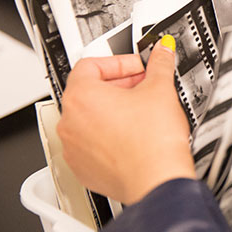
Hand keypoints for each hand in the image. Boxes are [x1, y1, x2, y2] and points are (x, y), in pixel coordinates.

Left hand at [57, 36, 194, 204]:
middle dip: (119, 85)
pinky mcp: (83, 168)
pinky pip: (92, 144)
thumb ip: (159, 64)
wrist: (158, 180)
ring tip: (141, 113)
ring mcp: (74, 147)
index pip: (91, 65)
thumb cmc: (153, 142)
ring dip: (114, 111)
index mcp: (82, 97)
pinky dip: (110, 136)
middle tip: (143, 86)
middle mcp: (70, 122)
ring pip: (90, 119)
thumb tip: (161, 52)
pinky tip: (135, 136)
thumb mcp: (161, 90)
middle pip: (89, 91)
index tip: (137, 67)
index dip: (119, 62)